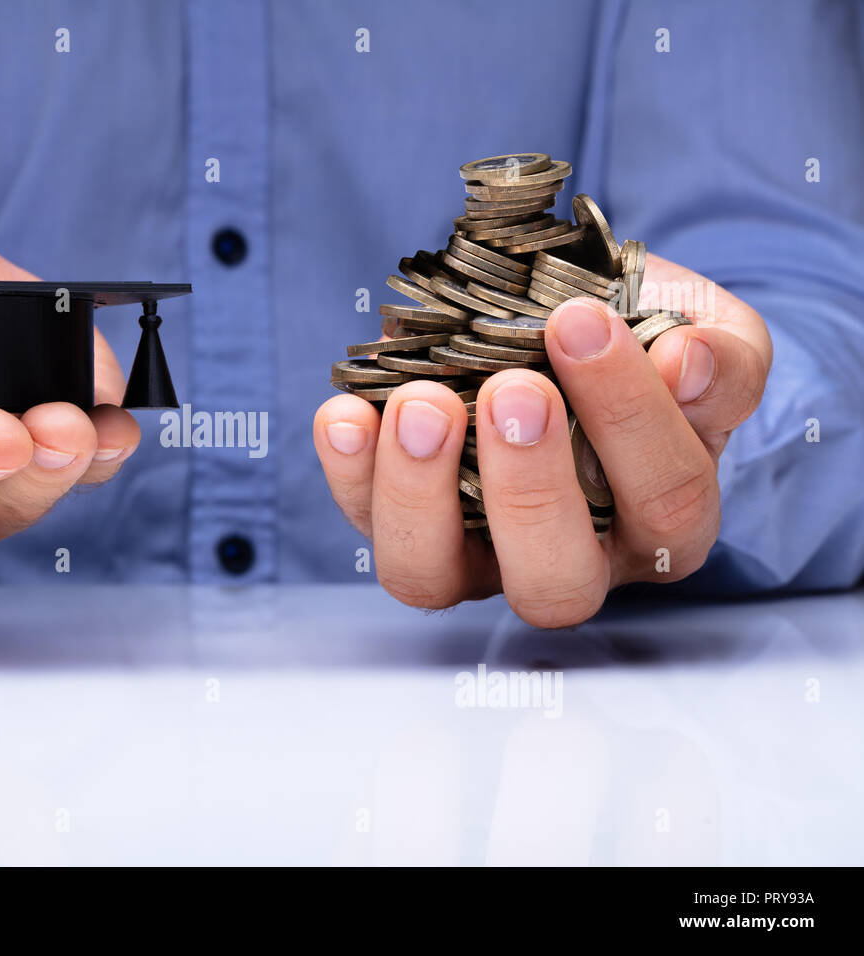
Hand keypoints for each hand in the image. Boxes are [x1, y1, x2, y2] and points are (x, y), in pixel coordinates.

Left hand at [314, 254, 772, 627]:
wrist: (566, 325)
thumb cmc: (644, 341)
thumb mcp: (705, 335)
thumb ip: (722, 355)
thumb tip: (689, 363)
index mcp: (664, 525)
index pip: (663, 499)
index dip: (627, 415)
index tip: (581, 322)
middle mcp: (571, 562)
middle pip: (553, 581)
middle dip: (528, 487)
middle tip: (514, 389)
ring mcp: (475, 557)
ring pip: (432, 578)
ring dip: (417, 492)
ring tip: (422, 403)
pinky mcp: (404, 526)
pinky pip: (363, 522)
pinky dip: (346, 469)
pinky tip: (347, 411)